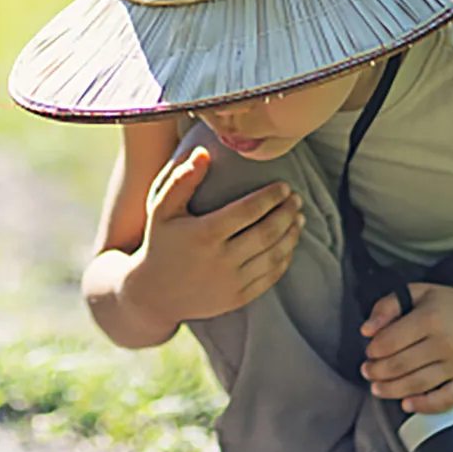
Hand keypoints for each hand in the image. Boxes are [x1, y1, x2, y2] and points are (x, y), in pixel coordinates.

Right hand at [122, 146, 304, 323]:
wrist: (153, 294)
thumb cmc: (160, 243)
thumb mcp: (161, 210)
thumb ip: (182, 180)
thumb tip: (204, 153)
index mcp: (205, 234)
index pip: (249, 211)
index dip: (271, 197)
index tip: (284, 187)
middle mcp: (221, 259)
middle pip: (267, 233)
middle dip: (287, 213)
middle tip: (296, 199)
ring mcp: (231, 282)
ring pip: (274, 256)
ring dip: (291, 235)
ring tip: (299, 218)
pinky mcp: (238, 298)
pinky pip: (270, 277)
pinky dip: (284, 259)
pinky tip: (289, 244)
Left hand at [360, 281, 452, 413]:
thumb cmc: (452, 305)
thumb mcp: (418, 292)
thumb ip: (388, 306)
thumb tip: (366, 330)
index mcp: (430, 318)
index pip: (390, 341)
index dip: (373, 350)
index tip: (369, 352)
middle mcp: (446, 342)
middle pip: (401, 365)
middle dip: (377, 372)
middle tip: (368, 371)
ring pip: (418, 384)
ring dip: (392, 390)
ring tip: (378, 388)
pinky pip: (446, 399)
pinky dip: (425, 405)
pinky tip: (407, 404)